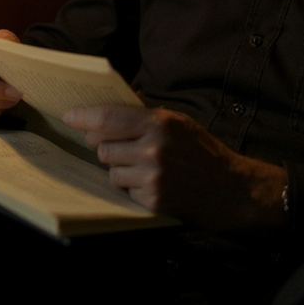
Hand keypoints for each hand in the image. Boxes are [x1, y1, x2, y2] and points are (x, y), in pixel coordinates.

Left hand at [62, 104, 286, 230]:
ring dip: (119, 168)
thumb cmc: (204, 152)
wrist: (234, 190)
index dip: (83, 117)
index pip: (107, 117)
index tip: (69, 116)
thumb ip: (145, 114)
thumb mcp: (178, 122)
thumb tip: (109, 105)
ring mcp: (153, 175)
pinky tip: (152, 183)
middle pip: (102, 145)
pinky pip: (124, 189)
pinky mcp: (154, 199)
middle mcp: (154, 147)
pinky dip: (132, 187)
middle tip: (119, 147)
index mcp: (159, 122)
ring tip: (142, 167)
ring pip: (110, 169)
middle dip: (104, 146)